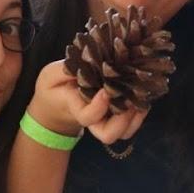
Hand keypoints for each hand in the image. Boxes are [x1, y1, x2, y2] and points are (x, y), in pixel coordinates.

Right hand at [28, 61, 147, 144]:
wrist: (56, 104)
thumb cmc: (54, 89)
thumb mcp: (50, 75)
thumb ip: (63, 70)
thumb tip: (84, 59)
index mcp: (76, 108)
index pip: (88, 116)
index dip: (98, 108)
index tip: (105, 92)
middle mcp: (93, 119)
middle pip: (108, 134)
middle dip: (122, 121)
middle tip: (129, 99)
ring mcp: (106, 120)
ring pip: (123, 133)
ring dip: (134, 119)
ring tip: (141, 98)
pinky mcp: (115, 116)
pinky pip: (130, 125)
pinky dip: (139, 115)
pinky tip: (143, 96)